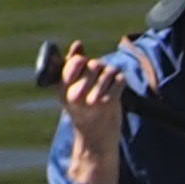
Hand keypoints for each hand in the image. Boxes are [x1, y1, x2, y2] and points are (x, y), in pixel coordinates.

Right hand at [55, 44, 125, 183]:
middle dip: (99, 67)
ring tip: (108, 82)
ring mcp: (94, 99)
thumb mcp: (69, 89)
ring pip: (108, 70)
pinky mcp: (109, 103)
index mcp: (64, 88)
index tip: (83, 66)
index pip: (76, 62)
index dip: (82, 60)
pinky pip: (119, 79)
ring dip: (111, 73)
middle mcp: (77, 94)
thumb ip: (71, 65)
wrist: (94, 138)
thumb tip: (78, 44)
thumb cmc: (82, 110)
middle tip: (99, 76)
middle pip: (94, 64)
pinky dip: (120, 80)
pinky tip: (116, 87)